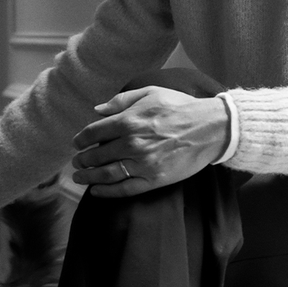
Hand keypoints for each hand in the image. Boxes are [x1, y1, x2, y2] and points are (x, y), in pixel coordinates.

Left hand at [71, 86, 229, 197]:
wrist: (210, 128)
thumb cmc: (181, 107)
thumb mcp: (150, 93)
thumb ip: (121, 100)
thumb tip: (98, 110)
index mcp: (128, 121)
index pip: (93, 133)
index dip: (81, 139)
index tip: (77, 143)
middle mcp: (131, 144)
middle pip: (96, 155)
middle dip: (82, 160)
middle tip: (77, 162)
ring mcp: (142, 164)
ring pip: (106, 174)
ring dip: (88, 178)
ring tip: (80, 177)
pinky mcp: (154, 180)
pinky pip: (124, 189)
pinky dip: (106, 192)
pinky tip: (96, 192)